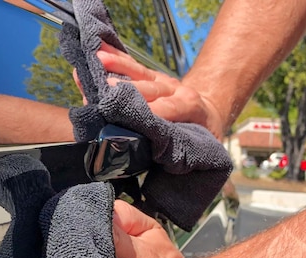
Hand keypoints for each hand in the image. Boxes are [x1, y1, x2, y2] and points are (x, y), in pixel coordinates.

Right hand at [76, 42, 224, 139]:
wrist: (208, 114)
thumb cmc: (201, 137)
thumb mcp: (199, 146)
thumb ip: (180, 150)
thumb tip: (154, 159)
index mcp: (189, 107)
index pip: (167, 108)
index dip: (147, 111)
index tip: (128, 115)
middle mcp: (175, 90)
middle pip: (148, 87)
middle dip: (126, 88)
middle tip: (105, 88)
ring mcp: (161, 80)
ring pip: (138, 72)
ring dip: (116, 66)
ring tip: (97, 60)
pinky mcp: (150, 75)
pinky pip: (131, 66)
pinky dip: (114, 57)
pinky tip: (98, 50)